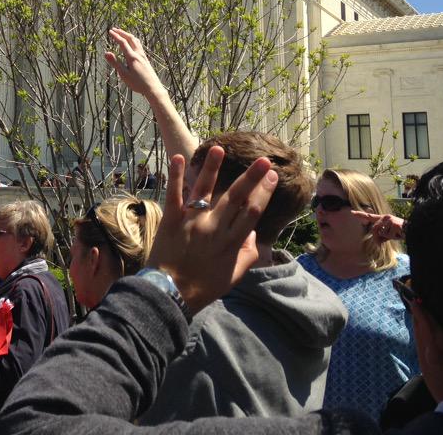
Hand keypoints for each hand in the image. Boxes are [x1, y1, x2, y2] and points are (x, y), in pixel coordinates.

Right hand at [104, 28, 165, 98]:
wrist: (153, 88)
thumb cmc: (137, 83)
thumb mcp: (124, 74)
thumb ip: (115, 63)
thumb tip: (106, 53)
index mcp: (132, 57)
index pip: (123, 43)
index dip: (116, 36)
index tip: (110, 31)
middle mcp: (138, 54)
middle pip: (130, 38)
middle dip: (122, 32)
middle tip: (114, 29)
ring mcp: (143, 56)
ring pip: (136, 41)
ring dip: (128, 35)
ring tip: (123, 33)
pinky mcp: (145, 59)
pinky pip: (139, 45)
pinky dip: (133, 40)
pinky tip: (133, 43)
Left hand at [148, 146, 277, 314]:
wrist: (169, 293)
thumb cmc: (204, 286)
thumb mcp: (234, 275)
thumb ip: (248, 253)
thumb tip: (253, 232)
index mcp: (231, 242)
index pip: (252, 212)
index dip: (264, 192)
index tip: (272, 176)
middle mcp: (213, 228)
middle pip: (236, 197)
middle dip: (251, 177)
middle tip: (264, 160)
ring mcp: (191, 222)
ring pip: (205, 190)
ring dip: (213, 168)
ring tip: (219, 148)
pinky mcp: (171, 219)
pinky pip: (174, 194)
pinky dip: (176, 175)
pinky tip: (179, 157)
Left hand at [352, 210, 404, 241]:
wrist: (414, 230)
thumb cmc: (401, 233)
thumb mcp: (389, 234)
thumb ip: (381, 236)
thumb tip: (376, 242)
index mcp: (383, 218)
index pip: (370, 216)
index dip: (361, 214)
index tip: (352, 212)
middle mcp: (385, 217)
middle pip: (374, 229)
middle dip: (377, 238)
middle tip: (384, 241)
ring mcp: (390, 220)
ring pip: (381, 233)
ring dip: (388, 237)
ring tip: (396, 235)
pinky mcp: (394, 224)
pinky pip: (388, 235)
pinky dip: (393, 238)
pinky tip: (399, 234)